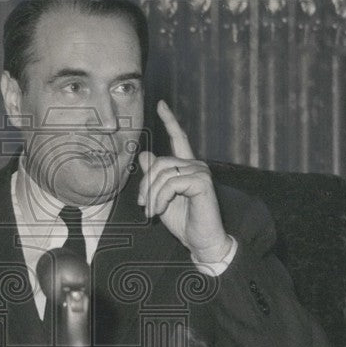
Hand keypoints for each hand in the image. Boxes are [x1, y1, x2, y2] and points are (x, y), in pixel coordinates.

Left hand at [138, 100, 230, 262]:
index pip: (179, 139)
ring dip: (152, 196)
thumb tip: (146, 154)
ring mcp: (201, 172)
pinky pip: (170, 183)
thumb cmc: (184, 222)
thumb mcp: (162, 198)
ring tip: (151, 212)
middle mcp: (196, 165)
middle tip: (143, 206)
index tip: (161, 104)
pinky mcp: (202, 182)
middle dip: (146, 185)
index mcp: (187, 167)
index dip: (170, 121)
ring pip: (163, 173)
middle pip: (159, 162)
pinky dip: (159, 199)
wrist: (201, 242)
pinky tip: (159, 211)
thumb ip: (155, 177)